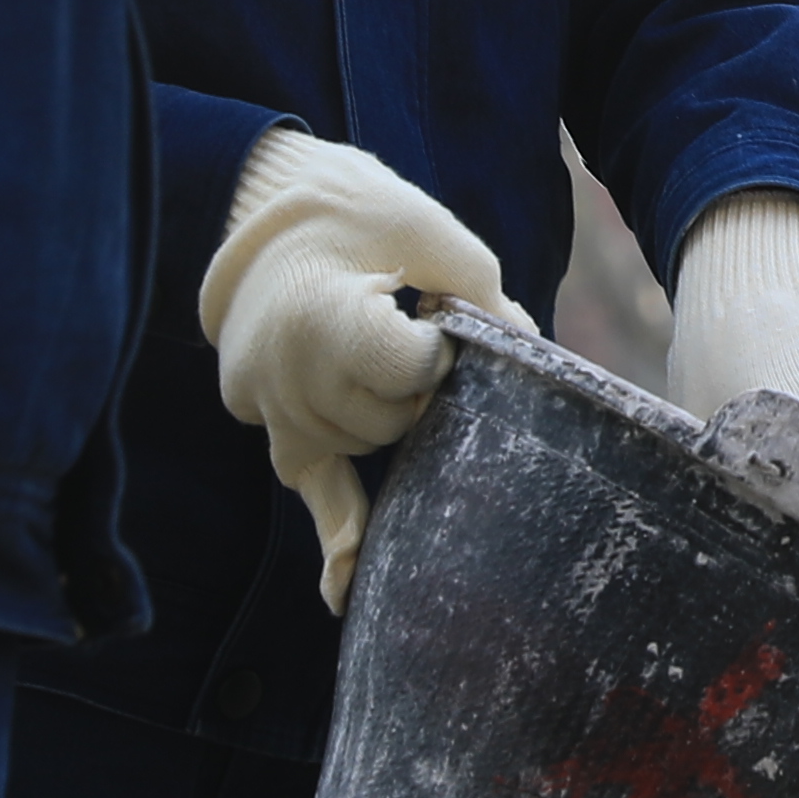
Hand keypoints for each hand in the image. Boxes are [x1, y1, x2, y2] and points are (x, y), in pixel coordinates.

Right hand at [202, 130, 514, 604]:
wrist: (258, 205)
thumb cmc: (354, 211)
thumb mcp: (428, 231)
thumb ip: (484, 298)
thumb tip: (540, 359)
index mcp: (324, 320)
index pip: (414, 371)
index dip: (435, 346)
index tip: (421, 309)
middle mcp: (289, 377)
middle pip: (395, 420)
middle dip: (419, 386)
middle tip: (402, 325)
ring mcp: (272, 410)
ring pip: (367, 446)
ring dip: (391, 415)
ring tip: (370, 350)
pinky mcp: (269, 425)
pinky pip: (311, 490)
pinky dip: (336, 534)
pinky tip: (345, 592)